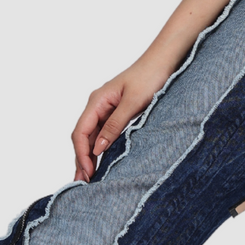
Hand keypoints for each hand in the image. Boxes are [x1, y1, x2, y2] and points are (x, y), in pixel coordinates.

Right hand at [71, 54, 176, 181]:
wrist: (164, 61)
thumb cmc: (150, 77)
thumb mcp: (133, 103)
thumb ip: (115, 125)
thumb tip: (98, 149)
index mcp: (97, 101)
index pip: (80, 131)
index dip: (81, 154)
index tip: (87, 173)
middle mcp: (98, 105)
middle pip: (83, 136)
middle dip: (81, 159)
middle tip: (82, 184)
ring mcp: (106, 109)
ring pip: (92, 136)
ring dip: (89, 156)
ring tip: (88, 179)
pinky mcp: (117, 112)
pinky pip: (103, 133)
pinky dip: (100, 148)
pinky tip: (101, 161)